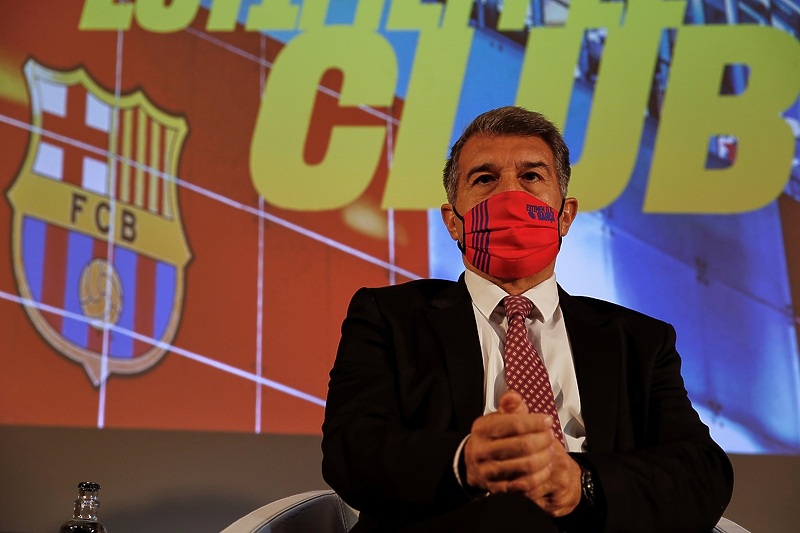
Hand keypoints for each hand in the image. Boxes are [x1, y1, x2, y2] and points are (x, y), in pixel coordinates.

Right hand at [463, 391, 581, 516]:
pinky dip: (540, 476)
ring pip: (526, 466)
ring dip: (545, 458)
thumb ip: (509, 406)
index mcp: (482, 429)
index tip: (548, 420)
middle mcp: (482, 450)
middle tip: (551, 436)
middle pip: (522, 445)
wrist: (474, 463)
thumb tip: (513, 396)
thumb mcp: (497, 418)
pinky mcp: (497, 488)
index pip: (514, 424)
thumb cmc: (492, 437)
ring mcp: (488, 471)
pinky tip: (546, 467)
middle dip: (543, 440)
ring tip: (551, 451)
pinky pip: (525, 485)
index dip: (535, 422)